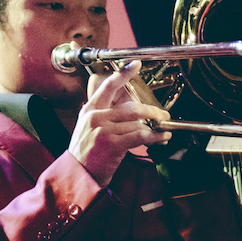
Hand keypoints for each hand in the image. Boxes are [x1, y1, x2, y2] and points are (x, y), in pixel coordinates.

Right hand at [68, 60, 171, 186]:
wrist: (77, 175)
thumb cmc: (85, 154)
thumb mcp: (87, 128)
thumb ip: (102, 116)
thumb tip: (124, 109)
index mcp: (90, 110)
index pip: (108, 86)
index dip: (124, 74)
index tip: (136, 65)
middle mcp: (96, 117)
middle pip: (131, 107)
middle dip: (151, 111)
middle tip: (162, 114)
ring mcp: (104, 130)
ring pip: (138, 123)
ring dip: (155, 127)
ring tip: (164, 130)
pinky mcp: (112, 144)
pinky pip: (140, 136)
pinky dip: (154, 137)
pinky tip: (161, 138)